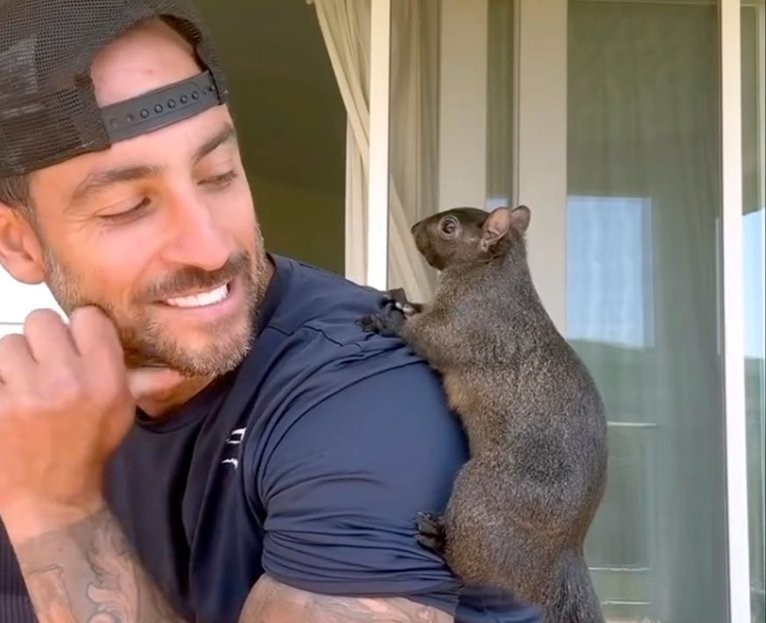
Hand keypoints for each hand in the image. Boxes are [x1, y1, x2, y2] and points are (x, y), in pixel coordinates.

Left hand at [0, 306, 133, 534]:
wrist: (52, 497)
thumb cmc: (90, 448)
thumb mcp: (123, 412)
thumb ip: (142, 380)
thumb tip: (178, 368)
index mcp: (105, 379)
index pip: (87, 316)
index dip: (81, 328)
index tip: (78, 345)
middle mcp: (68, 381)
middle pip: (42, 320)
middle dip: (43, 340)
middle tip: (47, 364)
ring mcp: (26, 394)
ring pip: (10, 343)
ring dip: (15, 361)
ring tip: (25, 384)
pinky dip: (1, 384)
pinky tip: (11, 402)